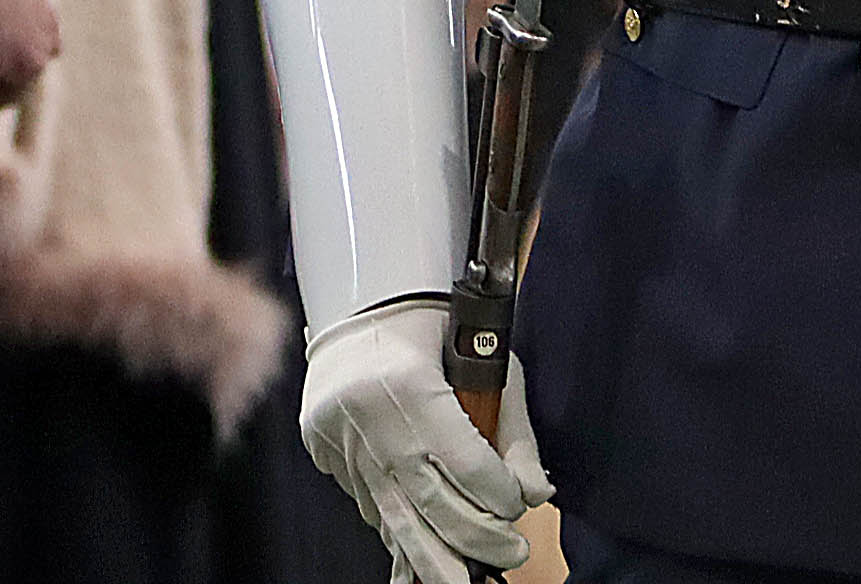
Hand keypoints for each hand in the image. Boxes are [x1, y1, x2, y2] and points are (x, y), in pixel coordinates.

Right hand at [296, 296, 548, 583]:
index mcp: (410, 384)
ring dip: (436, 557)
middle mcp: (370, 418)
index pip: (465, 463)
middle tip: (511, 554)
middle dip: (477, 539)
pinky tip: (426, 550)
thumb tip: (536, 494)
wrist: (357, 304)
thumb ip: (514, 432)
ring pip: (394, 518)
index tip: (517, 504)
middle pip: (430, 503)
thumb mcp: (485, 364)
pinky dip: (399, 531)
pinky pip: (369, 505)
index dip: (499, 495)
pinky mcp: (325, 451)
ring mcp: (341, 439)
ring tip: (466, 581)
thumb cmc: (432, 330)